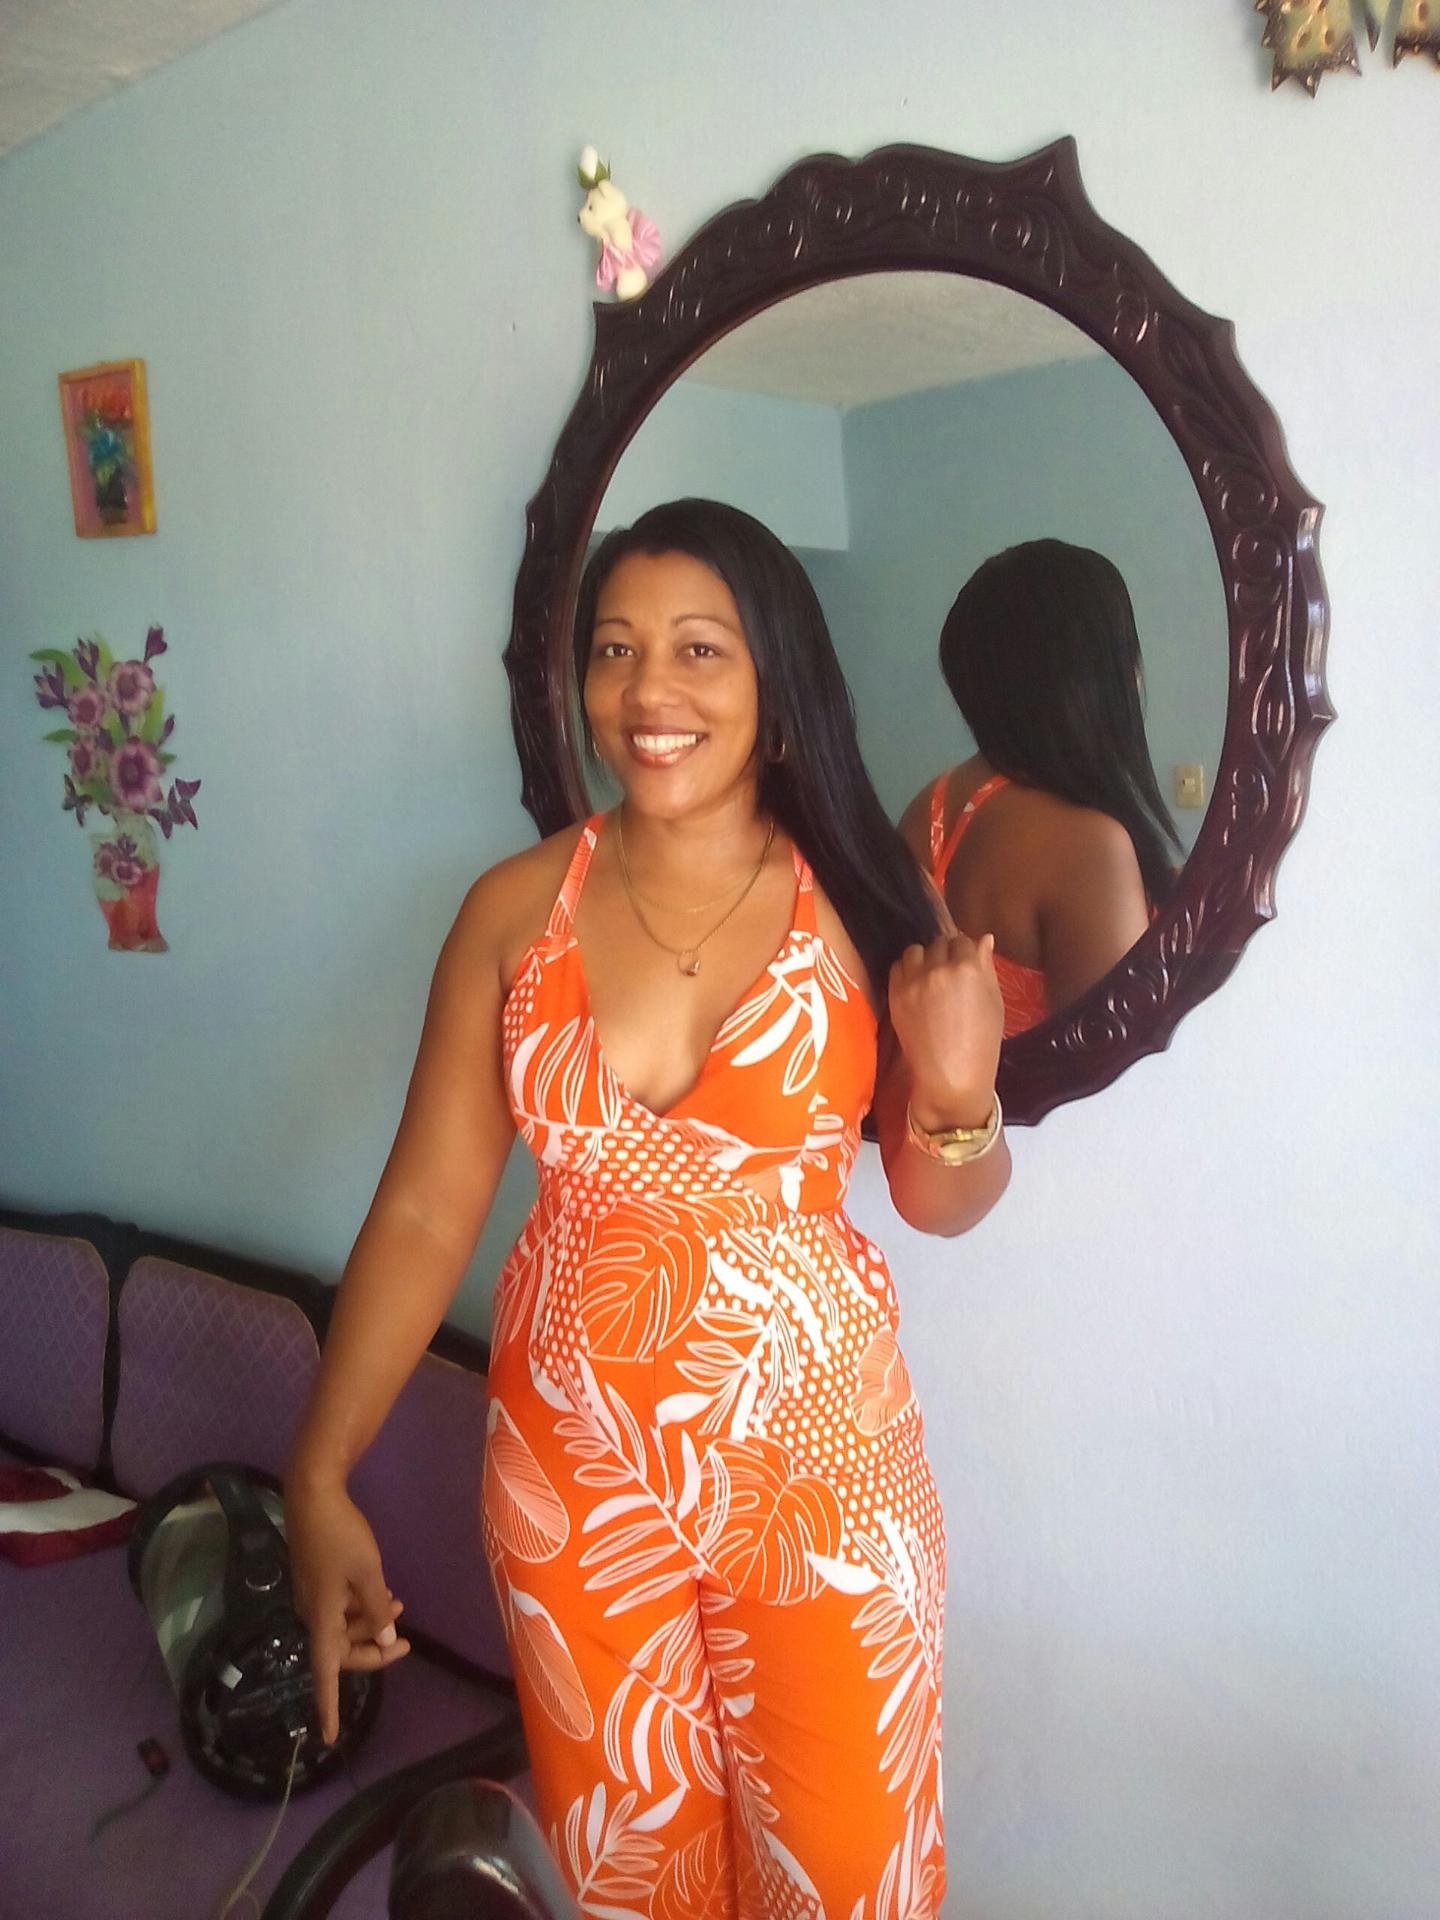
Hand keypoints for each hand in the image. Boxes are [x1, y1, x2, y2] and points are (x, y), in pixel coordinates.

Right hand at [287, 1478, 409, 1744]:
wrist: (312, 1495)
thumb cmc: (340, 1536)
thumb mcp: (368, 1573)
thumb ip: (377, 1610)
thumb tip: (383, 1641)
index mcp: (322, 1618)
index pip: (326, 1673)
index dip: (328, 1706)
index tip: (330, 1736)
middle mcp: (312, 1613)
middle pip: (341, 1650)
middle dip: (372, 1651)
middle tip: (406, 1643)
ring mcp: (313, 1596)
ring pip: (343, 1626)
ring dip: (370, 1623)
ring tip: (398, 1604)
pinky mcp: (316, 1579)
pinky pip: (340, 1607)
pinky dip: (361, 1606)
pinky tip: (383, 1592)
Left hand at [887, 931, 1003, 1130]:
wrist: (951, 1076)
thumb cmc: (982, 1043)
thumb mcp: (995, 1002)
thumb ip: (987, 967)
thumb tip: (984, 938)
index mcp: (968, 967)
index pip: (964, 941)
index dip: (966, 953)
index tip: (966, 965)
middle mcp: (938, 967)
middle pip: (940, 942)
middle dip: (946, 954)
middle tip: (950, 975)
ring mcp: (914, 980)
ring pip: (916, 950)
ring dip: (924, 958)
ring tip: (931, 978)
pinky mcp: (896, 993)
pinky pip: (898, 966)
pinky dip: (907, 970)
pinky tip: (916, 986)